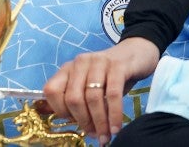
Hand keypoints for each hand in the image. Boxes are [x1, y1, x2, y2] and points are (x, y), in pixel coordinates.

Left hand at [43, 37, 160, 143]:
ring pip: (92, 98)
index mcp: (68, 68)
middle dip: (83, 121)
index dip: (60, 110)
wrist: (136, 54)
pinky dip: (114, 114)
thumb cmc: (110, 76)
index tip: (75, 122)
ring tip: (105, 135)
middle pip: (73, 98)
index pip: (51, 90)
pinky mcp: (118, 66)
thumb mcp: (89, 85)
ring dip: (99, 121)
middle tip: (94, 134)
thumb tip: (60, 118)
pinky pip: (113, 94)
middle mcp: (80, 63)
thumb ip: (76, 99)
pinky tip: (115, 127)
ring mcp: (98, 62)